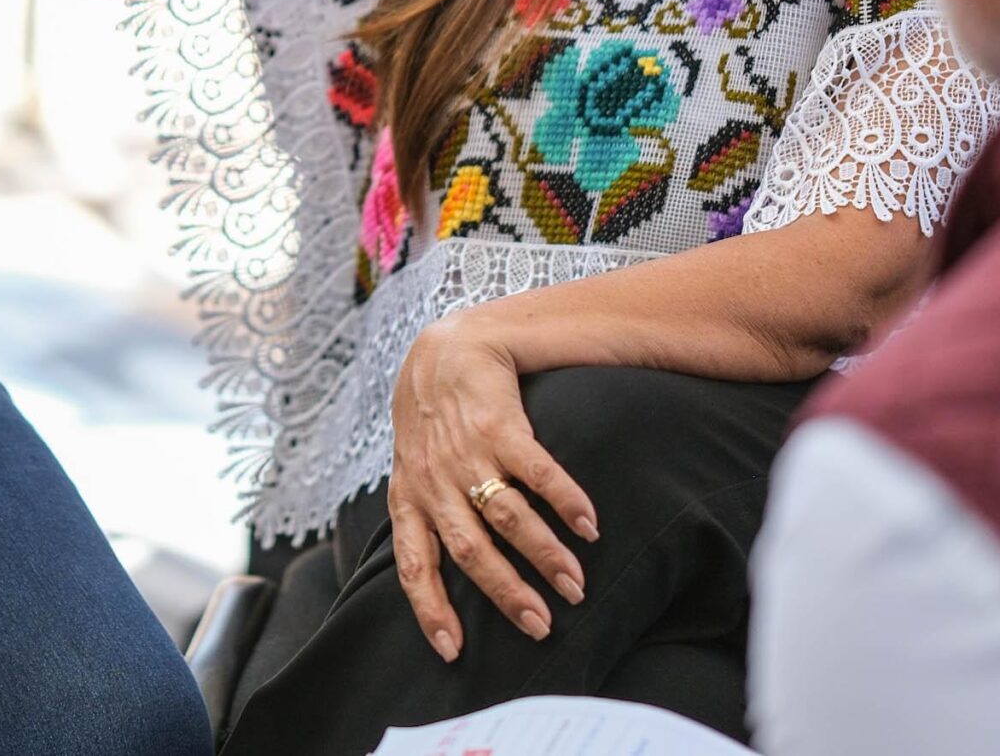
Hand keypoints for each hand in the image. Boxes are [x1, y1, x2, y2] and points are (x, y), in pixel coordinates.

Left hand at [387, 311, 598, 662]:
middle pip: (469, 550)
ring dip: (543, 554)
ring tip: (574, 585)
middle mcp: (434, 480)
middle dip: (505, 592)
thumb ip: (424, 513)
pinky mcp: (500, 424)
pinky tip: (590, 526)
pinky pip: (536, 471)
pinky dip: (564, 501)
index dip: (430, 610)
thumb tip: (446, 576)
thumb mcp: (410, 467)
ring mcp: (466, 452)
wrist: (445, 347)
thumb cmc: (431, 419)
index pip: (413, 565)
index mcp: (409, 497)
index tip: (454, 652)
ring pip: (506, 516)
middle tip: (540, 625)